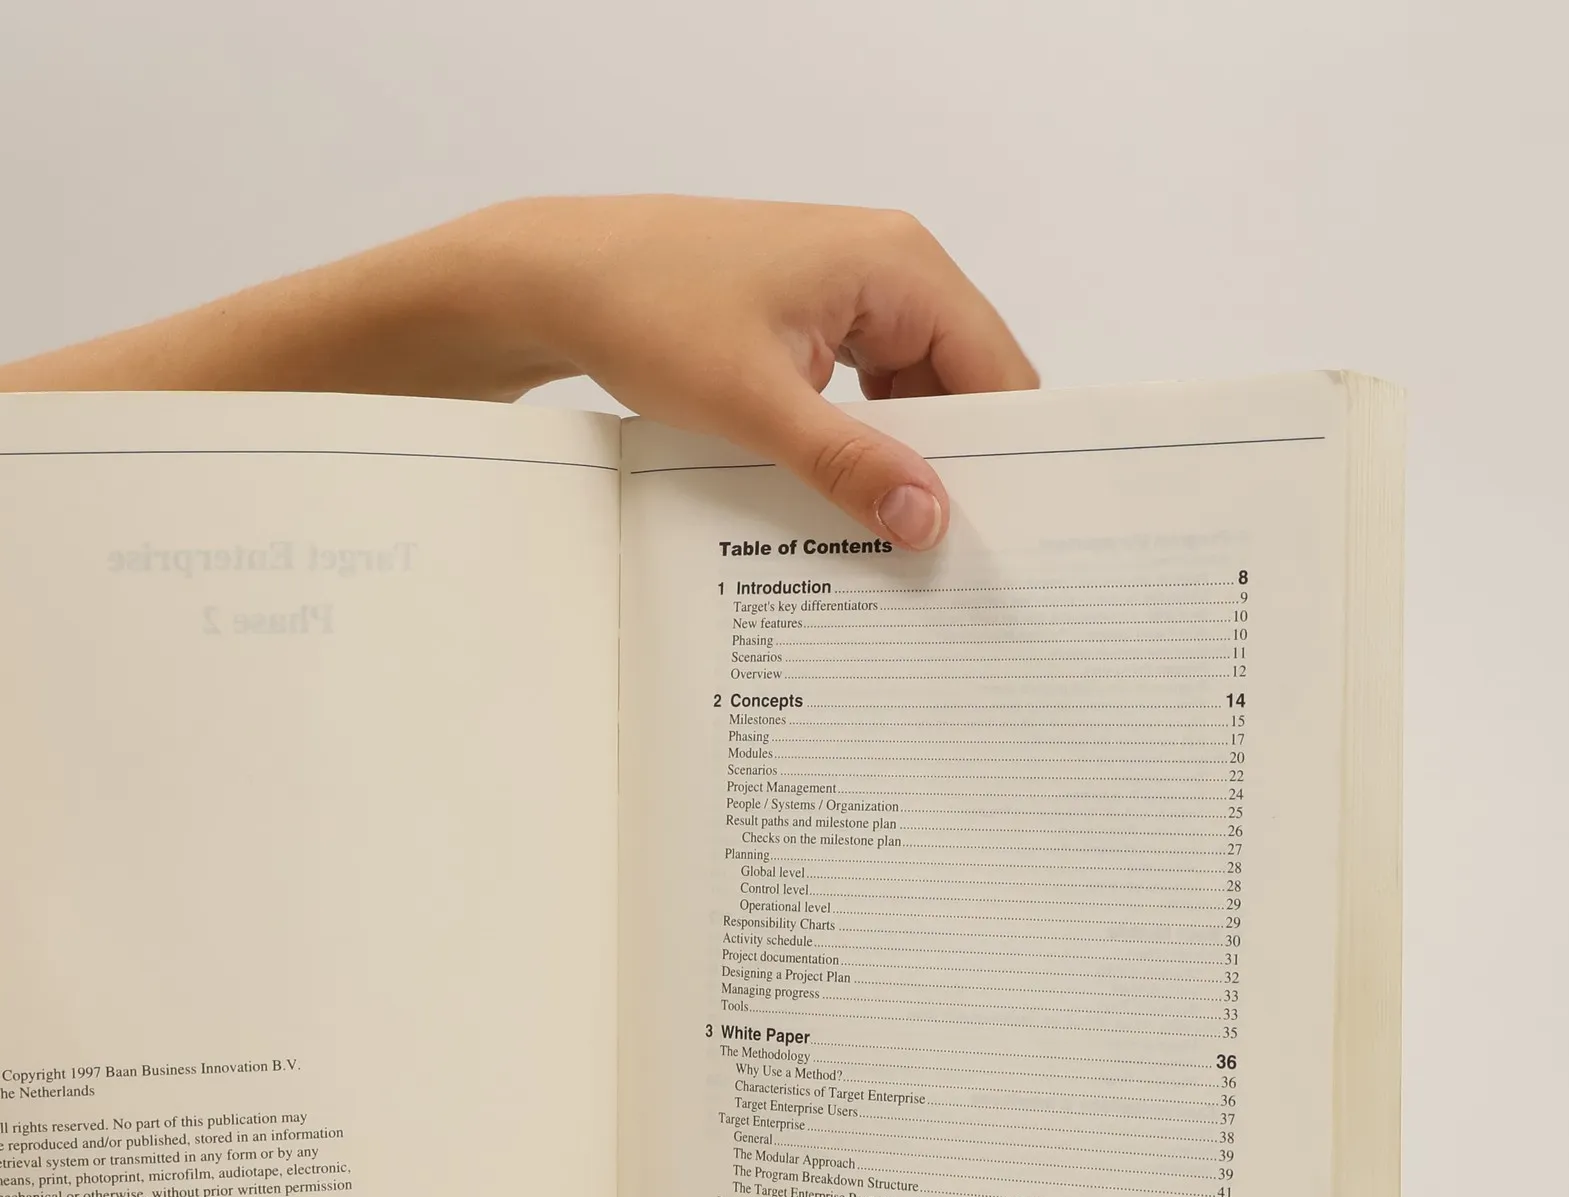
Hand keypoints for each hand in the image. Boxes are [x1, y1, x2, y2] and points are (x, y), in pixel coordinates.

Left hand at [467, 196, 1038, 548]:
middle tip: (955, 558)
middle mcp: (892, 268)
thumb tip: (931, 519)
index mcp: (900, 266)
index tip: (1007, 536)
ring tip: (905, 541)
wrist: (561, 280)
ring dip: (905, 461)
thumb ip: (849, 462)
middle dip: (957, 465)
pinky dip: (864, 443)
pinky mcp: (816, 320)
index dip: (1008, 454)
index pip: (997, 369)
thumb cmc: (649, 311)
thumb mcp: (755, 402)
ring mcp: (854, 294)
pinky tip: (852, 500)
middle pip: (963, 384)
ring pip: (915, 395)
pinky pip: (868, 393)